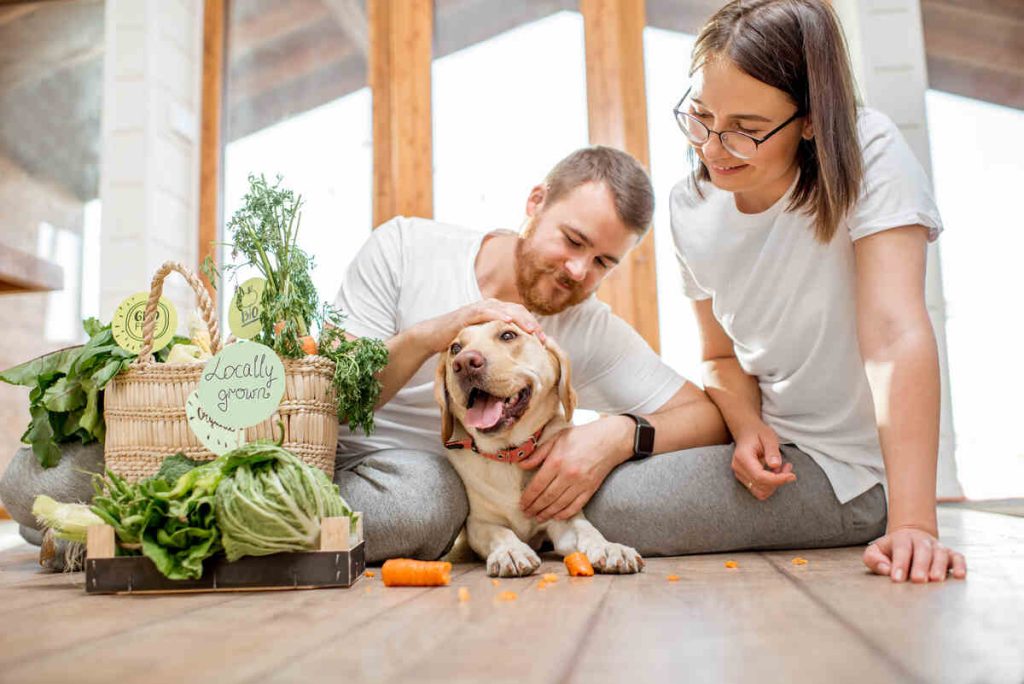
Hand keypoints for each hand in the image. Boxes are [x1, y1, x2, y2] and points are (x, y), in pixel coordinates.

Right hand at [419, 298, 544, 351]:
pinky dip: (498, 314)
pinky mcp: (468, 313)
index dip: (533, 325)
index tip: (544, 340)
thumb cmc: (459, 338)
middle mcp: (490, 306)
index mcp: (496, 311)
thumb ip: (497, 341)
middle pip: (517, 310)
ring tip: (531, 330)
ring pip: (505, 309)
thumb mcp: (483, 339)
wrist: (434, 335)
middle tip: (542, 337)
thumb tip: (515, 354)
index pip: (520, 314)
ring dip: (520, 319)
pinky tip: (508, 321)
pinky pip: (486, 311)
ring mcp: (479, 308)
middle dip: (531, 323)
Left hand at [517, 419, 626, 521]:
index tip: (522, 504)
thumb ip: (538, 452)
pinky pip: (575, 506)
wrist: (610, 440)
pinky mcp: (590, 489)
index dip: (528, 498)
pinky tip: (556, 517)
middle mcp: (567, 475)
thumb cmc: (582, 436)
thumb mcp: (557, 438)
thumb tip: (522, 465)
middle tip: (526, 513)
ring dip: (547, 513)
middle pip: (547, 498)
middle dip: (534, 508)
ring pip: (559, 504)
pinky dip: (564, 514)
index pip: (537, 485)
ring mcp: (580, 484)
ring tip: (538, 517)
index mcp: (556, 461)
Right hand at [732, 423, 795, 499]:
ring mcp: (739, 474)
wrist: (746, 432)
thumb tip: (775, 465)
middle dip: (777, 481)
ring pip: (760, 491)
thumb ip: (772, 451)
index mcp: (743, 457)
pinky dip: (770, 485)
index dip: (777, 480)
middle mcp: (738, 468)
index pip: (759, 477)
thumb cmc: (758, 432)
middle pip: (760, 486)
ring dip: (774, 485)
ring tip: (782, 469)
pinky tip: (776, 472)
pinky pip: (759, 489)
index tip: (792, 476)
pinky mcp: (744, 479)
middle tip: (788, 467)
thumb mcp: (768, 437)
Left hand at [863, 526, 966, 582]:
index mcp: (902, 539)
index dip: (899, 563)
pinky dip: (960, 565)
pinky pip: (958, 557)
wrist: (910, 537)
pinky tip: (960, 576)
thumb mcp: (876, 551)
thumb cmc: (891, 550)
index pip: (901, 549)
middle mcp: (921, 541)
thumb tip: (884, 568)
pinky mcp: (950, 554)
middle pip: (922, 550)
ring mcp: (937, 547)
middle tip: (918, 580)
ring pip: (940, 553)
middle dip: (920, 565)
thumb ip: (874, 558)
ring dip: (939, 566)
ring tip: (936, 579)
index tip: (897, 578)